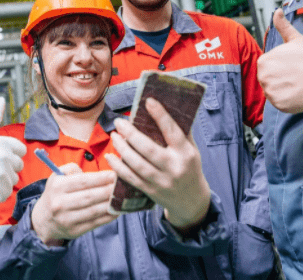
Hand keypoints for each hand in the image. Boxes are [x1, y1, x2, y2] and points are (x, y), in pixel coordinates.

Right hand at [0, 97, 26, 204]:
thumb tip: (1, 99)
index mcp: (2, 143)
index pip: (21, 151)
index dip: (10, 155)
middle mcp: (4, 157)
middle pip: (18, 166)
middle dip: (6, 169)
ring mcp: (2, 174)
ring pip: (13, 180)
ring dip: (2, 182)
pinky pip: (7, 193)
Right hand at [31, 163, 116, 245]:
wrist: (44, 219)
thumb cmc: (57, 192)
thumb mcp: (57, 175)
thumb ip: (73, 168)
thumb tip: (93, 174)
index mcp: (57, 186)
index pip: (83, 181)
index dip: (101, 178)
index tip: (115, 174)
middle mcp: (60, 203)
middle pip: (90, 196)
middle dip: (109, 190)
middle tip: (124, 185)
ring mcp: (67, 219)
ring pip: (95, 211)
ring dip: (112, 204)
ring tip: (124, 197)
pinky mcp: (74, 231)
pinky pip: (95, 223)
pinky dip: (108, 217)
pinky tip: (118, 210)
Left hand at [105, 98, 210, 230]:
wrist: (192, 201)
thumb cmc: (189, 167)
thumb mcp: (192, 149)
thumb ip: (181, 132)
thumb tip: (166, 107)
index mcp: (186, 153)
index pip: (172, 131)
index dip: (160, 115)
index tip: (148, 101)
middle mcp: (174, 167)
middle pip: (149, 149)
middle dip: (131, 134)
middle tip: (119, 122)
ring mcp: (161, 181)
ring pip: (137, 164)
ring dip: (122, 148)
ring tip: (114, 135)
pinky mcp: (150, 191)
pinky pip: (131, 178)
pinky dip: (118, 167)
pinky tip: (110, 156)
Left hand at [257, 9, 302, 112]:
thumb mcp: (295, 39)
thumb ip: (283, 26)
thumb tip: (277, 11)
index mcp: (263, 62)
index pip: (266, 68)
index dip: (278, 68)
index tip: (290, 67)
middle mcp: (264, 77)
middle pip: (268, 81)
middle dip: (279, 79)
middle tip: (294, 76)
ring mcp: (271, 92)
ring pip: (273, 92)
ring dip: (283, 90)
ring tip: (296, 84)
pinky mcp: (279, 104)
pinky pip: (279, 103)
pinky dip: (287, 101)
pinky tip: (297, 94)